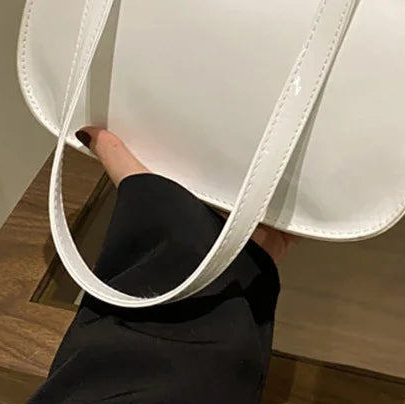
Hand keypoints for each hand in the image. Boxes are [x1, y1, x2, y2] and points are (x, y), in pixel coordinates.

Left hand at [76, 127, 299, 264]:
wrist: (192, 291)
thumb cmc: (164, 237)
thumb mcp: (140, 188)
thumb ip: (119, 161)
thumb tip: (88, 130)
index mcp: (185, 201)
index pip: (202, 165)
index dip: (211, 144)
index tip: (224, 112)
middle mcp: (213, 217)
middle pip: (236, 181)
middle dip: (249, 158)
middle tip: (267, 118)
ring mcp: (243, 233)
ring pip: (265, 199)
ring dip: (276, 178)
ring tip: (292, 140)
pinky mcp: (267, 247)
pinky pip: (291, 225)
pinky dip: (303, 211)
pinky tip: (315, 182)